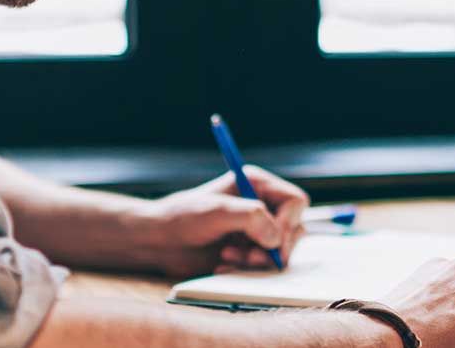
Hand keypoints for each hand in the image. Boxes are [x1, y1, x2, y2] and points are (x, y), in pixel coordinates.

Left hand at [137, 165, 309, 277]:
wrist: (159, 241)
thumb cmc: (183, 218)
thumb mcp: (217, 211)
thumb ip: (252, 218)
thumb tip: (276, 239)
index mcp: (257, 184)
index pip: (295, 201)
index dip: (289, 222)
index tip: (273, 240)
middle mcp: (261, 205)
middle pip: (294, 228)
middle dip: (273, 247)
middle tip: (250, 257)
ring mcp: (256, 230)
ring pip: (281, 250)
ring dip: (258, 260)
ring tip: (229, 258)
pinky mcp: (249, 251)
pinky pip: (265, 265)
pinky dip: (248, 269)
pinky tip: (224, 265)